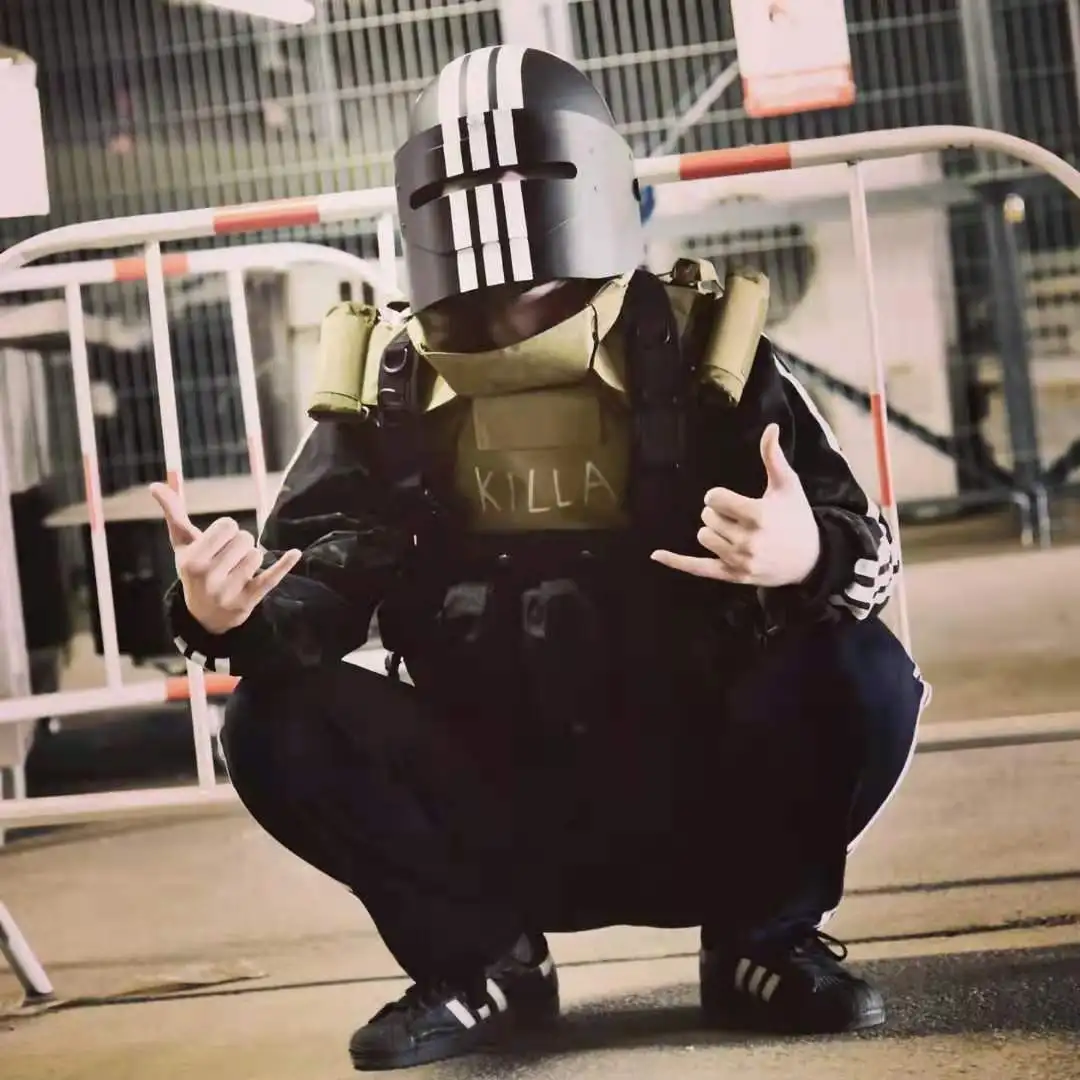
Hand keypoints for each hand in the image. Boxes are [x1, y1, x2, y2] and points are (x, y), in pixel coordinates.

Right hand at [149, 482, 301, 635]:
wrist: (205, 615)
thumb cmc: (195, 569)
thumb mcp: (182, 545)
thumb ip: (173, 514)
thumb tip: (155, 485)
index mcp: (192, 561)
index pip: (227, 526)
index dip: (228, 529)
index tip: (221, 540)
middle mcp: (209, 577)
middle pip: (244, 538)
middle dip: (241, 542)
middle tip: (230, 556)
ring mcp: (229, 591)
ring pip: (258, 554)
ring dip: (253, 557)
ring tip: (239, 568)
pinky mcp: (249, 600)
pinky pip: (271, 577)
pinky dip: (283, 565)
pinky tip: (295, 553)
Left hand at [651, 424, 820, 587]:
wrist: (810, 560)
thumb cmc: (797, 517)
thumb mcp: (788, 486)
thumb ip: (773, 457)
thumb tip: (771, 427)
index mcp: (759, 515)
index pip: (714, 499)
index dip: (717, 496)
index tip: (729, 499)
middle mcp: (748, 540)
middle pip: (707, 517)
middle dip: (718, 513)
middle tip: (738, 517)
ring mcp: (739, 560)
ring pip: (703, 536)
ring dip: (713, 531)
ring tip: (736, 532)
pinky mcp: (733, 575)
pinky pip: (697, 568)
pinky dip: (676, 561)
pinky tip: (656, 554)